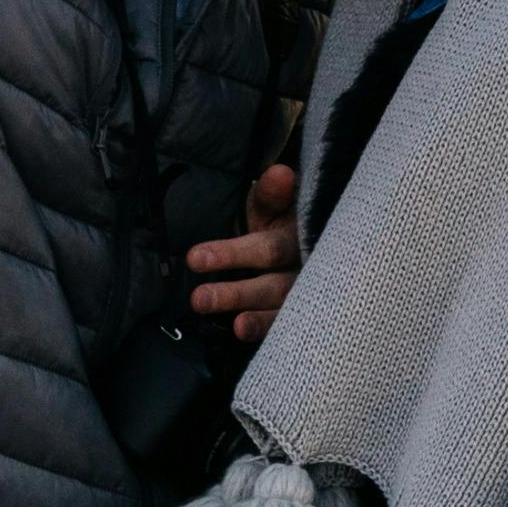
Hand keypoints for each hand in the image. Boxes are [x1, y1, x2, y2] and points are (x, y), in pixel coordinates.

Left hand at [184, 163, 302, 340]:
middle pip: (274, 284)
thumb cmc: (285, 219)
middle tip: (198, 299)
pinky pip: (285, 325)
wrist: (314, 235)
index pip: (268, 249)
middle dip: (235, 293)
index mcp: (301, 237)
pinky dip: (265, 329)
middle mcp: (308, 269)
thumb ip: (272, 194)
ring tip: (225, 322)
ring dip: (253, 317)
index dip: (232, 255)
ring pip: (280, 307)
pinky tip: (242, 332)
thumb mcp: (275, 204)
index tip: (193, 259)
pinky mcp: (303, 313)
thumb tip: (280, 174)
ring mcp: (308, 294)